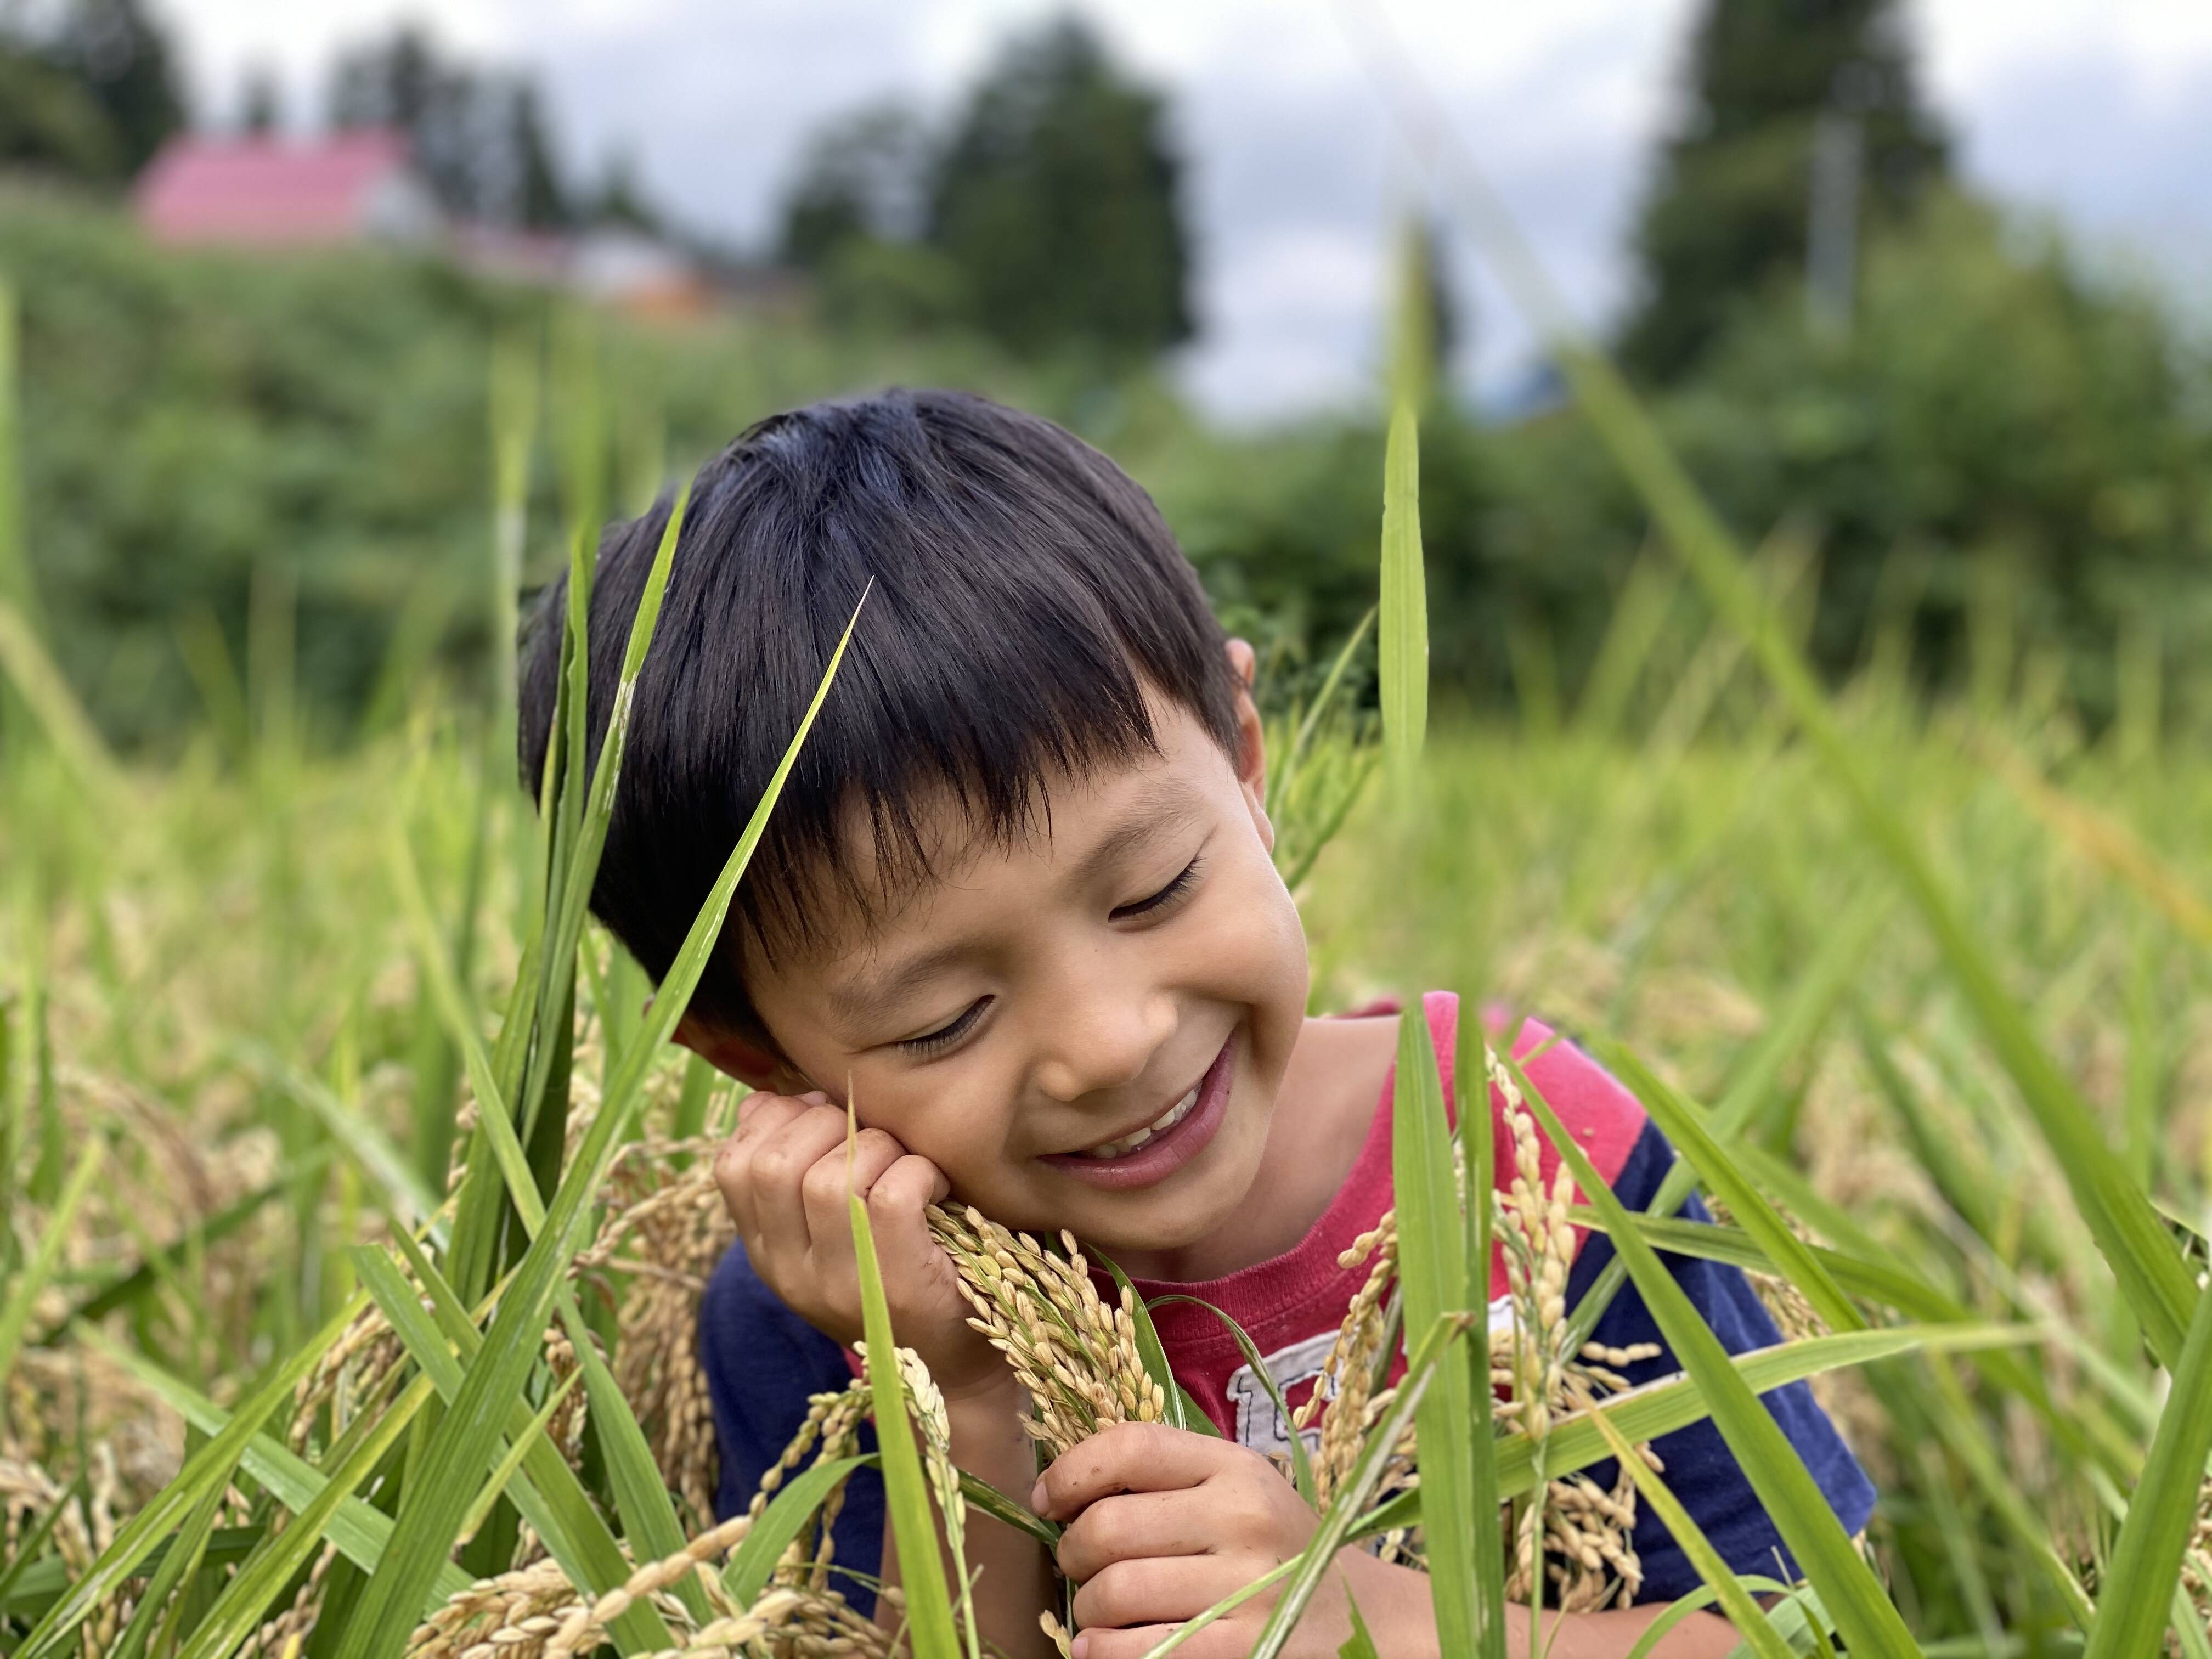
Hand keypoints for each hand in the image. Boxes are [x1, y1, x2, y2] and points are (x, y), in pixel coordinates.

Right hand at [712, 1092, 1007, 1398]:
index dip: (776, 1120)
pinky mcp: (896, 1284)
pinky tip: (935, 1187)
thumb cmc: (900, 1270)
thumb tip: (765, 1101)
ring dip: (880, 1148)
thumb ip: (795, 1167)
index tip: (823, 1115)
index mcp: (767, 1253)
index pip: (732, 1166)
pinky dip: (919, 1172)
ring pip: (832, 1177)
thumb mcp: (830, 1227)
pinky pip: (890, 1195)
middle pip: (775, 1164)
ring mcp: (839, 1285)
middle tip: (873, 1136)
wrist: (959, 1364)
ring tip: (905, 1164)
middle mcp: (789, 1273)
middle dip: (828, 1124)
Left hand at [1034, 1423, 1430, 1658]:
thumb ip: (1167, 1478)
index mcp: (1233, 1468)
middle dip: (1070, 1553)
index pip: (1129, 1446)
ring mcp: (1246, 1589)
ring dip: (1085, 1609)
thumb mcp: (1236, 1489)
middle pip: (1107, 1527)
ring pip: (1115, 1592)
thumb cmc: (1274, 1548)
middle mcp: (1241, 1519)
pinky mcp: (1245, 1649)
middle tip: (1074, 1565)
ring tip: (1093, 1613)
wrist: (1356, 1616)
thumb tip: (1062, 1491)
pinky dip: (1102, 1652)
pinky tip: (1098, 1648)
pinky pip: (1142, 1651)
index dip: (1070, 1471)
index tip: (1048, 1501)